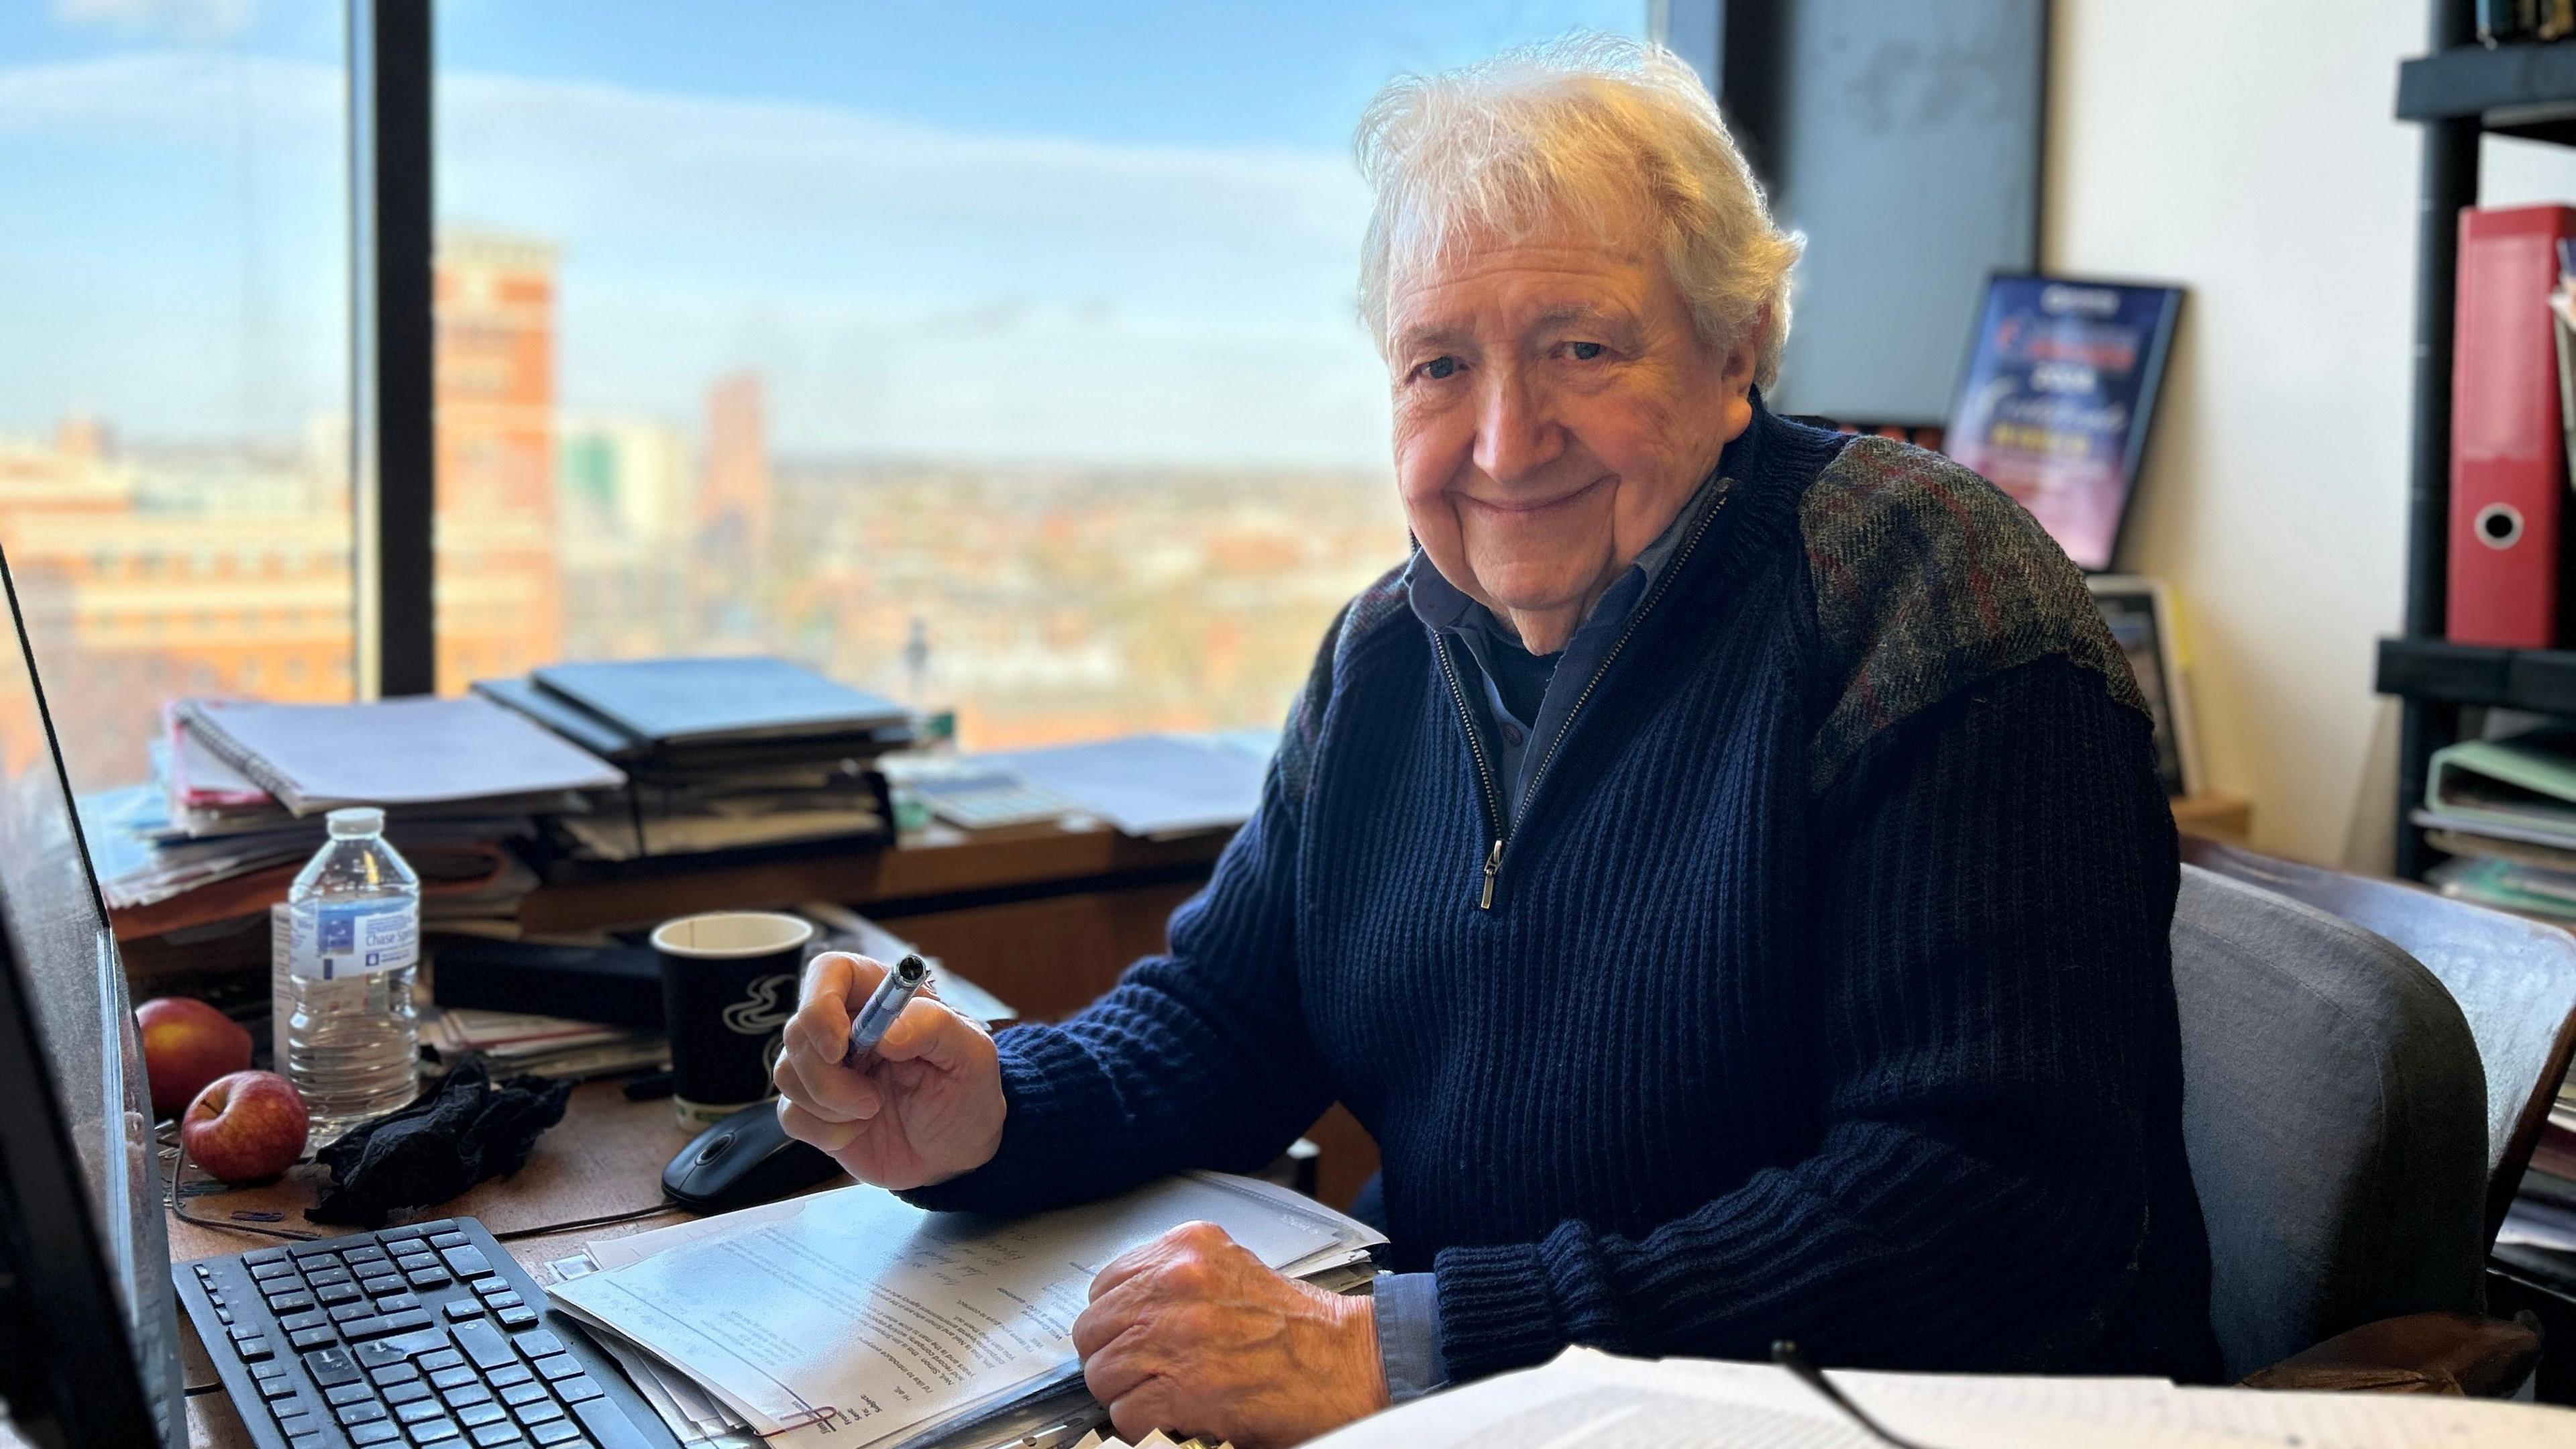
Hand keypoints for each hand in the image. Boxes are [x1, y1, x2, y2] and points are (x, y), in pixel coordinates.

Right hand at [773, 951, 1004, 1190]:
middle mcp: (846, 1026)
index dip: (820, 1003)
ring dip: (829, 1103)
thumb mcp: (973, 1056)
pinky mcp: (814, 1108)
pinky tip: (858, 1132)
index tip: (839, 1044)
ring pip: (786, 1073)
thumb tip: (886, 1033)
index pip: (829, 972)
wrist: (957, 1154)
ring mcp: (825, 1068)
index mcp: (881, 998)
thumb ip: (936, 1029)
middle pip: (798, 1029)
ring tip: (873, 1111)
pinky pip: (789, 1114)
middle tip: (872, 1100)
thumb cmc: (966, 1093)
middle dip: (828, 1074)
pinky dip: (824, 1131)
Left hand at [1072, 1222, 1388, 1448]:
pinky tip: (1175, 1417)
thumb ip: (1178, 1279)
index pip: (1105, 1284)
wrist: (1349, 1362)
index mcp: (1188, 1247)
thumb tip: (1129, 1310)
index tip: (1128, 1336)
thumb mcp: (1232, 1270)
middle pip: (1093, 1330)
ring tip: (1162, 1396)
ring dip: (1127, 1393)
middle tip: (1140, 1373)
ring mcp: (1178, 1334)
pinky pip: (1125, 1413)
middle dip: (1112, 1357)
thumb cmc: (1300, 1326)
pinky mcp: (1184, 1387)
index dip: (1115, 1320)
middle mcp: (1177, 1282)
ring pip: (1102, 1374)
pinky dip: (1144, 1424)